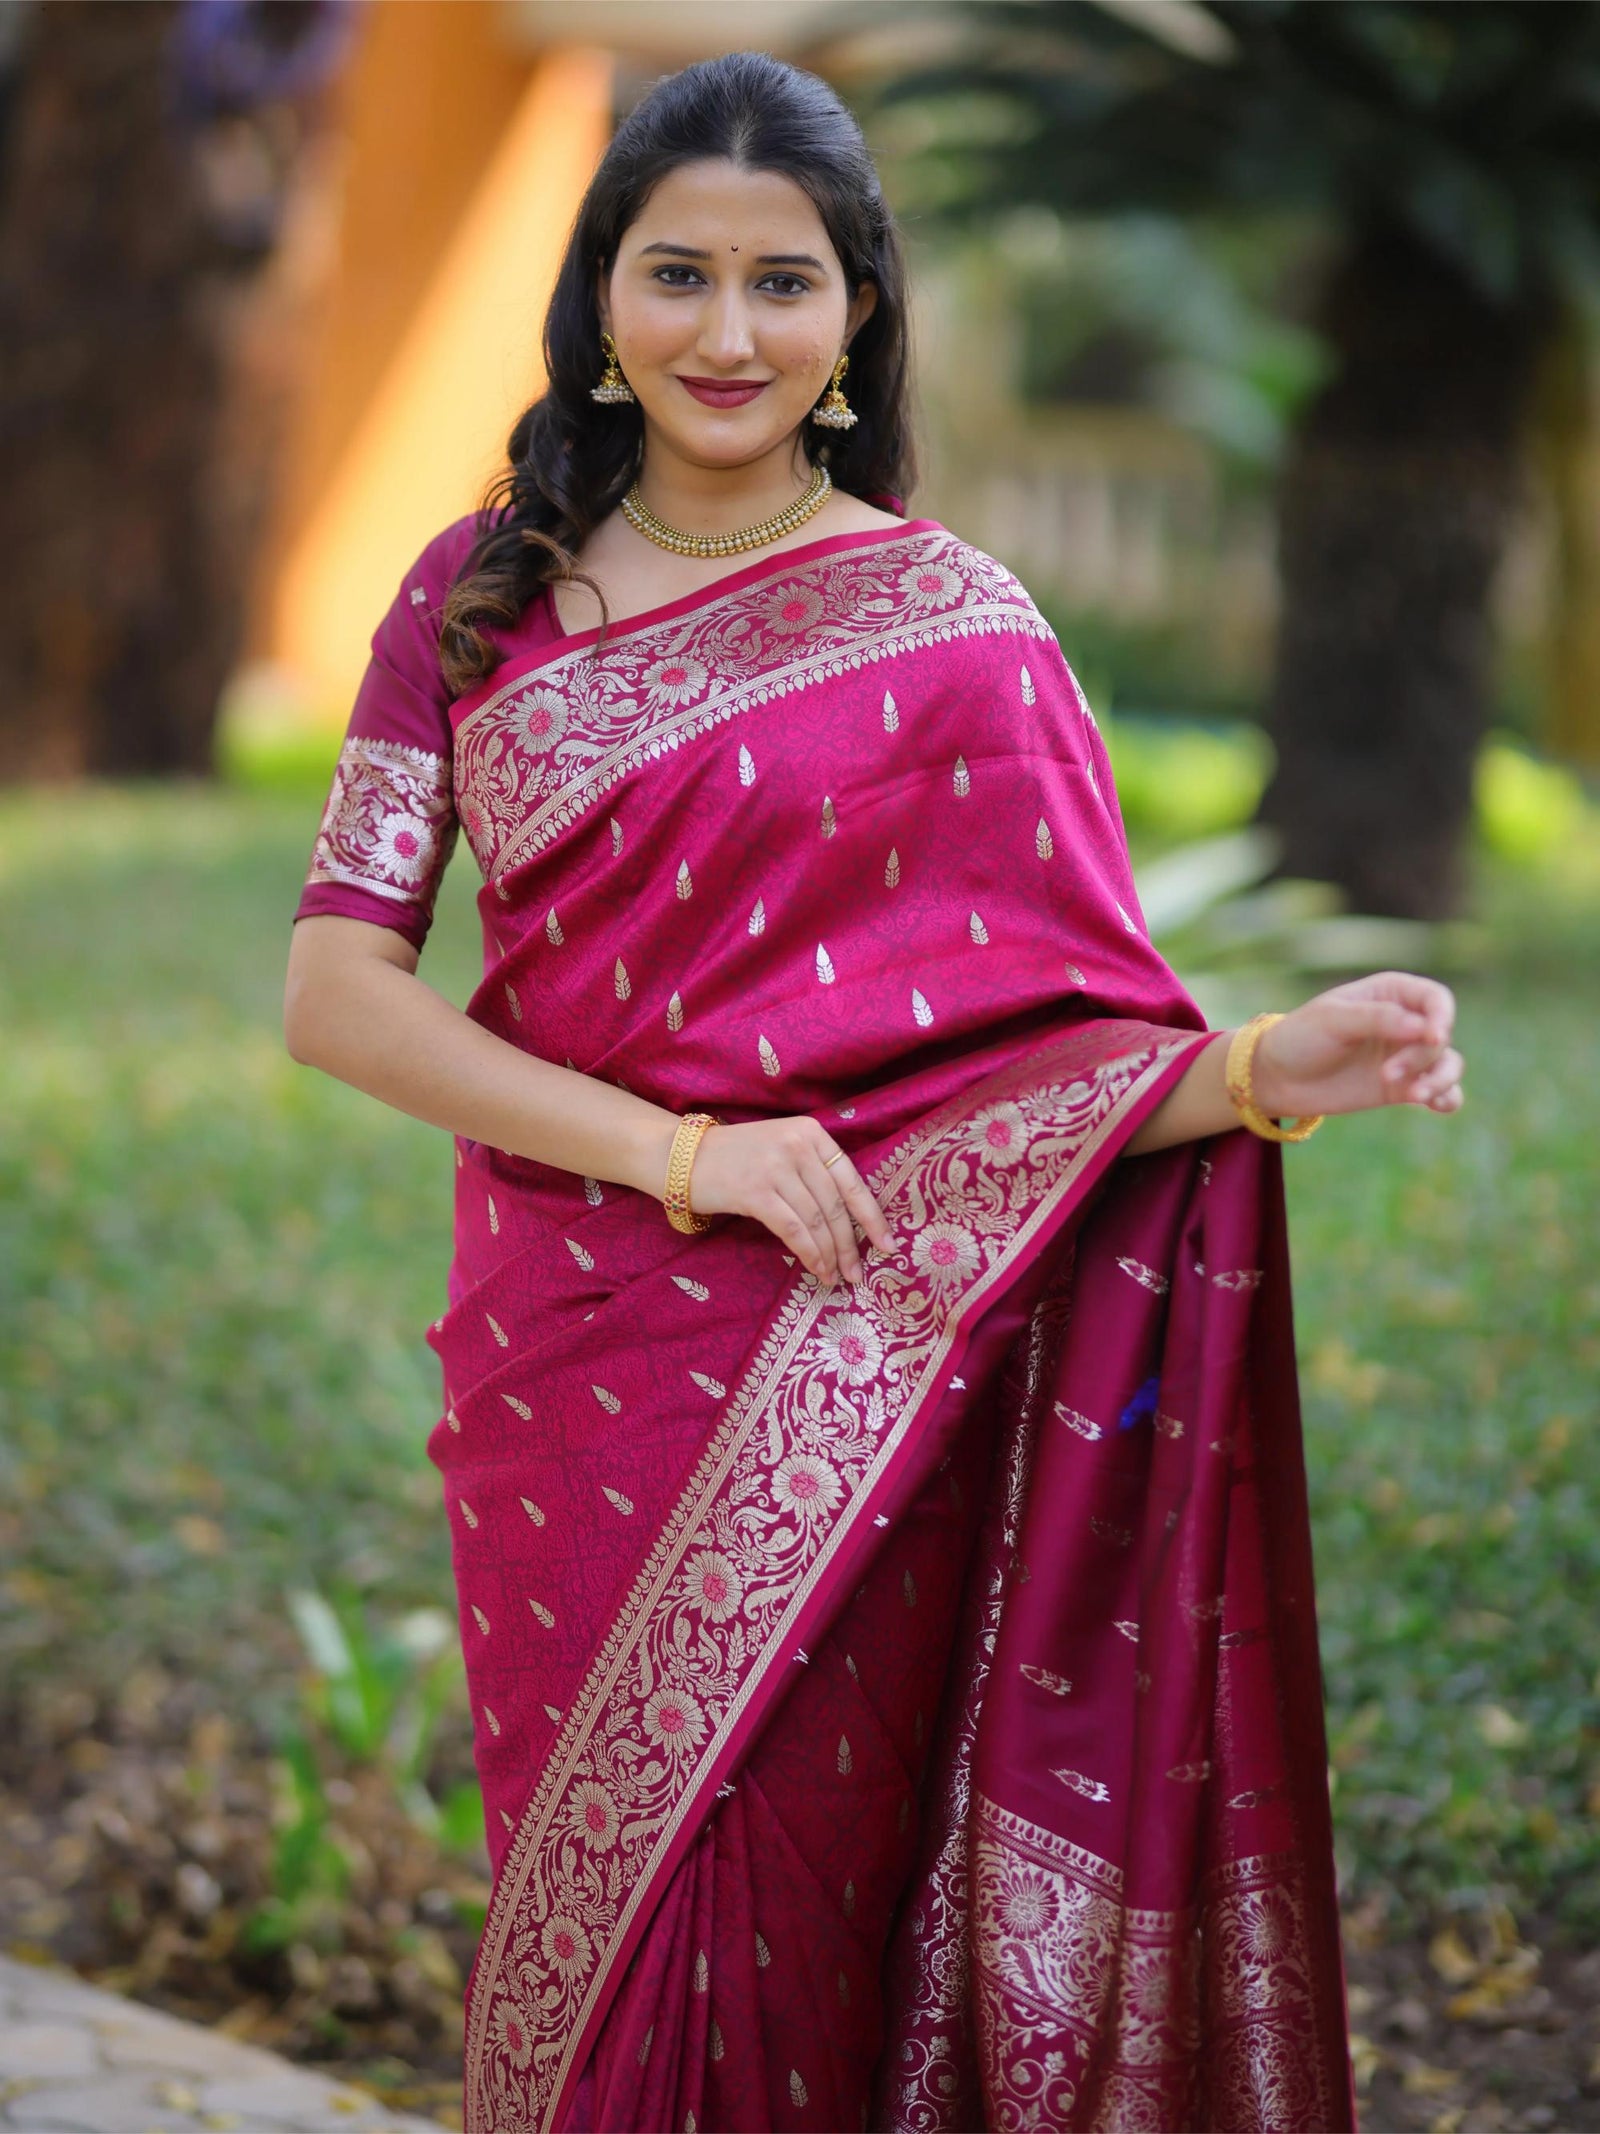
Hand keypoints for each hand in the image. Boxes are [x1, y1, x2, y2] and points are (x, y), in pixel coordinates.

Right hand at [675, 1116, 892, 1287]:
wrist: (684, 1156)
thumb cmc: (738, 1159)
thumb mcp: (783, 1150)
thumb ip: (814, 1173)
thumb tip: (850, 1223)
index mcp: (812, 1133)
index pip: (852, 1181)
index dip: (873, 1218)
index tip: (889, 1245)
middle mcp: (798, 1145)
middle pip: (836, 1205)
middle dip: (851, 1245)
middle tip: (858, 1273)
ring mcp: (776, 1167)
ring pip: (817, 1221)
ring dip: (830, 1255)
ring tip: (836, 1277)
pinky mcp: (755, 1192)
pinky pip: (793, 1230)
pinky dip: (809, 1253)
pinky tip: (815, 1268)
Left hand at [1251, 971, 1463, 1120]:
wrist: (1277, 1078)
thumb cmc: (1300, 1038)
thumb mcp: (1333, 1020)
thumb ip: (1378, 1018)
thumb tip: (1425, 1028)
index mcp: (1390, 993)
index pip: (1436, 999)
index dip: (1442, 1016)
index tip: (1432, 1037)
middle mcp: (1405, 1023)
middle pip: (1440, 1036)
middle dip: (1421, 1057)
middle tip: (1388, 1074)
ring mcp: (1405, 1056)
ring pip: (1448, 1064)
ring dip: (1440, 1080)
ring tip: (1416, 1096)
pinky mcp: (1402, 1087)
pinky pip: (1440, 1092)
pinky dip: (1446, 1098)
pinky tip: (1438, 1106)